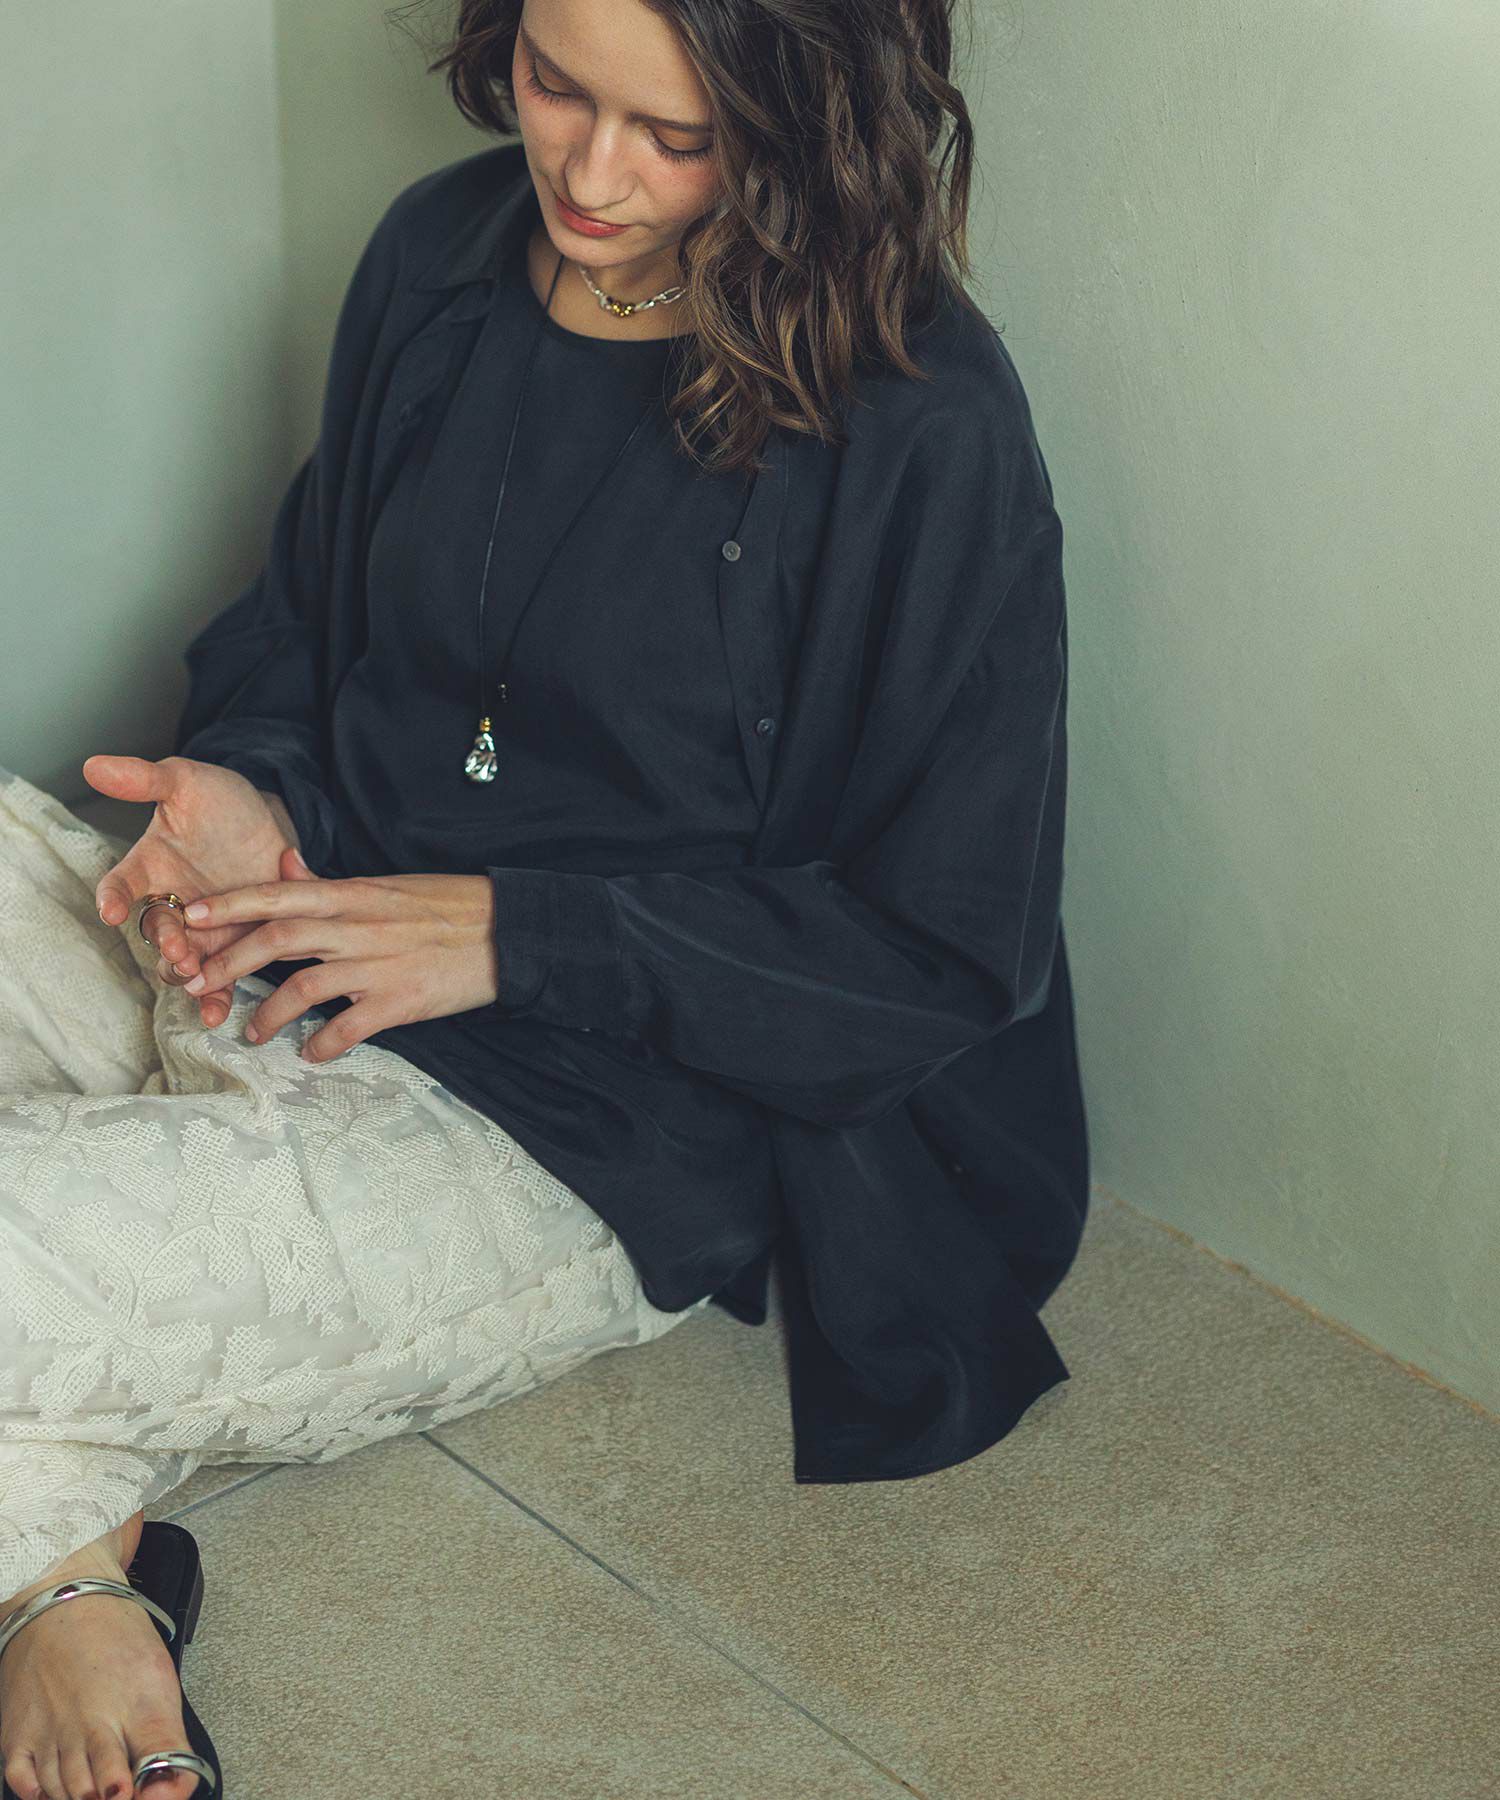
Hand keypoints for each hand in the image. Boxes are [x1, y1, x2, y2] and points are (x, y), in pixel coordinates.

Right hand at [84, 753, 305, 1027]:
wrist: (268, 821)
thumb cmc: (219, 801)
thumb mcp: (187, 781)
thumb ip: (146, 779)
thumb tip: (96, 763)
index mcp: (151, 865)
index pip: (122, 883)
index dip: (114, 896)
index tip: (112, 908)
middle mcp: (172, 901)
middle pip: (154, 930)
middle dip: (163, 943)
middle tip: (175, 950)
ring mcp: (203, 926)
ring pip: (183, 961)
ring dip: (187, 974)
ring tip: (197, 980)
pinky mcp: (234, 942)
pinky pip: (221, 974)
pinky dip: (216, 993)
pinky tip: (217, 1011)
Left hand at [179, 872, 499, 1061]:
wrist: (508, 932)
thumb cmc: (449, 906)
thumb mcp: (388, 884)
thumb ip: (331, 882)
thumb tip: (284, 863)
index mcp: (354, 894)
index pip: (278, 894)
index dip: (229, 904)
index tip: (189, 916)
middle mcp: (358, 927)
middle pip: (276, 940)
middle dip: (228, 963)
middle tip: (196, 986)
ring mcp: (377, 966)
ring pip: (302, 989)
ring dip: (268, 1015)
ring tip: (252, 1033)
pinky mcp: (399, 1002)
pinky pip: (346, 1029)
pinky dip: (322, 1046)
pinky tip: (311, 1054)